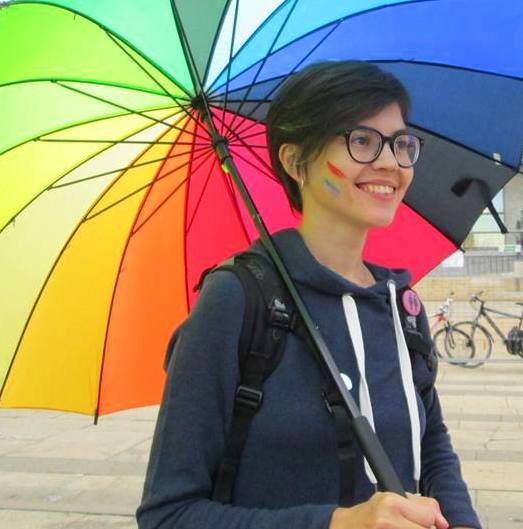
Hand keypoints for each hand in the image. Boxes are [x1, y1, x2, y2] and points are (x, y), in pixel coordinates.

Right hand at [329, 492, 448, 528]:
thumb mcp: (390, 500)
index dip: (429, 520)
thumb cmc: (369, 515)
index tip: (422, 522)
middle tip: (408, 526)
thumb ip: (420, 506)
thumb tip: (443, 523)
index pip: (429, 516)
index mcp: (391, 503)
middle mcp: (388, 521)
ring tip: (401, 528)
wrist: (343, 528)